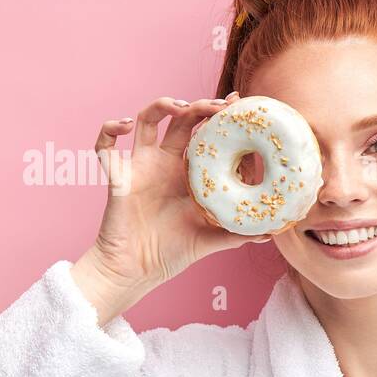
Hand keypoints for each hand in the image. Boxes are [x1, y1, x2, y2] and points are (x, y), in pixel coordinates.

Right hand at [71, 91, 264, 323]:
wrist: (136, 271)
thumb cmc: (172, 253)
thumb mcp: (212, 241)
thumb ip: (239, 233)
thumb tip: (272, 232)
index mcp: (188, 172)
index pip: (206, 135)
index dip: (220, 119)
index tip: (238, 106)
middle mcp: (165, 162)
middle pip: (182, 120)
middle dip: (200, 106)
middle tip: (220, 105)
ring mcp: (140, 166)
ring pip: (146, 120)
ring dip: (161, 105)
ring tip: (180, 105)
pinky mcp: (117, 176)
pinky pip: (104, 146)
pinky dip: (108, 130)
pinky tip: (123, 125)